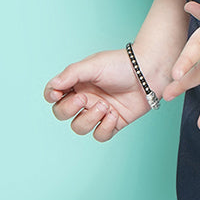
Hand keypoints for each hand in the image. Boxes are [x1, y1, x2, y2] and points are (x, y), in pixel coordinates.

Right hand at [43, 47, 161, 141]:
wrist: (148, 72)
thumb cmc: (120, 64)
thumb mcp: (93, 65)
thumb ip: (71, 74)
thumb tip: (53, 87)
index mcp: (76, 83)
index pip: (53, 95)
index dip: (51, 96)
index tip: (58, 93)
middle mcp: (85, 99)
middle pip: (62, 114)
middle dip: (69, 109)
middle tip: (84, 99)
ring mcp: (98, 112)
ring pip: (79, 127)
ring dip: (89, 119)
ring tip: (105, 106)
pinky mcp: (113, 122)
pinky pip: (100, 135)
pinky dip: (104, 127)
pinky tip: (114, 115)